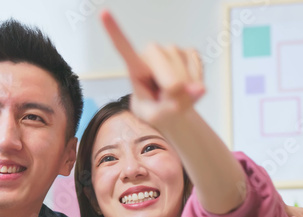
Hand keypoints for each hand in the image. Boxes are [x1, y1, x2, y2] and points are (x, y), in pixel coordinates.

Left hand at [101, 10, 205, 130]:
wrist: (170, 108)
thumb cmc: (155, 110)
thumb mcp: (154, 118)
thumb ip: (169, 109)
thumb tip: (198, 89)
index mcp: (135, 65)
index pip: (123, 48)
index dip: (114, 31)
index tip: (103, 12)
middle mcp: (152, 52)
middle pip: (170, 78)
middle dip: (174, 96)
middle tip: (166, 101)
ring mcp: (172, 50)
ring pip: (185, 77)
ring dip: (185, 93)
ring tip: (175, 95)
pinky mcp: (190, 52)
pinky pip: (198, 72)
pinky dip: (196, 86)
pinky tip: (187, 87)